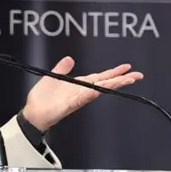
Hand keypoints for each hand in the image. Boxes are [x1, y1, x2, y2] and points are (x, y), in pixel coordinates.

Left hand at [21, 56, 143, 130]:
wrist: (32, 113)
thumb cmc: (41, 99)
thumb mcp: (52, 77)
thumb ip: (61, 68)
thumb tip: (70, 58)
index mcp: (79, 85)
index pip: (100, 77)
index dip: (113, 72)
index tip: (127, 67)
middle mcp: (81, 91)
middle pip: (105, 84)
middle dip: (121, 79)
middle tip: (138, 75)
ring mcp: (78, 98)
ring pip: (99, 90)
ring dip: (113, 85)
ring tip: (127, 80)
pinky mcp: (70, 104)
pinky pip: (84, 97)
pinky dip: (93, 92)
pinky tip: (102, 88)